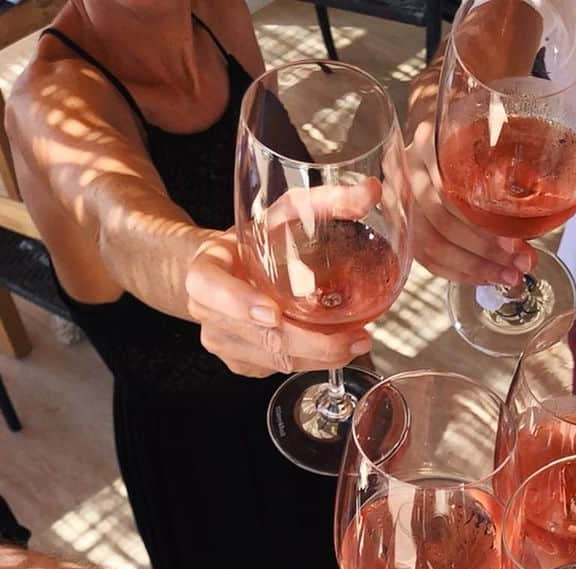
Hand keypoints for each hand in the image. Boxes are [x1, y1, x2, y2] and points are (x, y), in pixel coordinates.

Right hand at [185, 185, 380, 377]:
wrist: (218, 271)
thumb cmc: (252, 240)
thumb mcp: (280, 213)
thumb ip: (324, 202)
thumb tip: (370, 191)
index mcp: (204, 272)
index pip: (212, 289)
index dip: (241, 303)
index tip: (273, 312)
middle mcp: (207, 313)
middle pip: (261, 336)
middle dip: (311, 343)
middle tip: (354, 337)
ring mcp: (222, 343)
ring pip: (275, 360)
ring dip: (319, 357)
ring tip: (356, 343)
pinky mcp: (239, 364)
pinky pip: (278, 370)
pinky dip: (309, 361)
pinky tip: (334, 349)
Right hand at [406, 121, 533, 284]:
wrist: (432, 150)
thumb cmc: (469, 150)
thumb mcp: (488, 149)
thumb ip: (504, 176)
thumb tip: (532, 226)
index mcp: (429, 144)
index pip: (450, 193)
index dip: (482, 224)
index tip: (514, 243)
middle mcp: (407, 171)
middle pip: (442, 223)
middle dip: (485, 251)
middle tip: (517, 264)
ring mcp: (399, 201)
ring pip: (432, 246)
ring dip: (474, 267)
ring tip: (506, 276)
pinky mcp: (401, 229)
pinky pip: (427, 260)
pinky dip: (459, 273)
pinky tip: (485, 277)